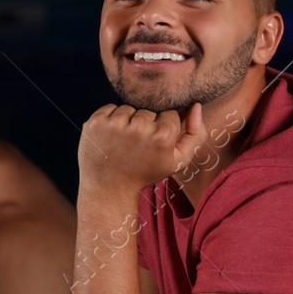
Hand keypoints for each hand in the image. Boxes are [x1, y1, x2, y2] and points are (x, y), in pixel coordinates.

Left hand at [78, 102, 205, 196]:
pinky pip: (110, 108)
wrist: (108, 188)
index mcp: (162, 136)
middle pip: (148, 111)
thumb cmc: (146, 173)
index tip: (154, 145)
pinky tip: (111, 139)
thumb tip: (196, 105)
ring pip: (129, 109)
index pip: (169, 115)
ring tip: (123, 144)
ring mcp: (114, 124)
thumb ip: (196, 134)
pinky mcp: (96, 122)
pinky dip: (110, 119)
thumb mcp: (178, 161)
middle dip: (145, 125)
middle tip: (137, 147)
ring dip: (127, 122)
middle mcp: (139, 127)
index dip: (163, 129)